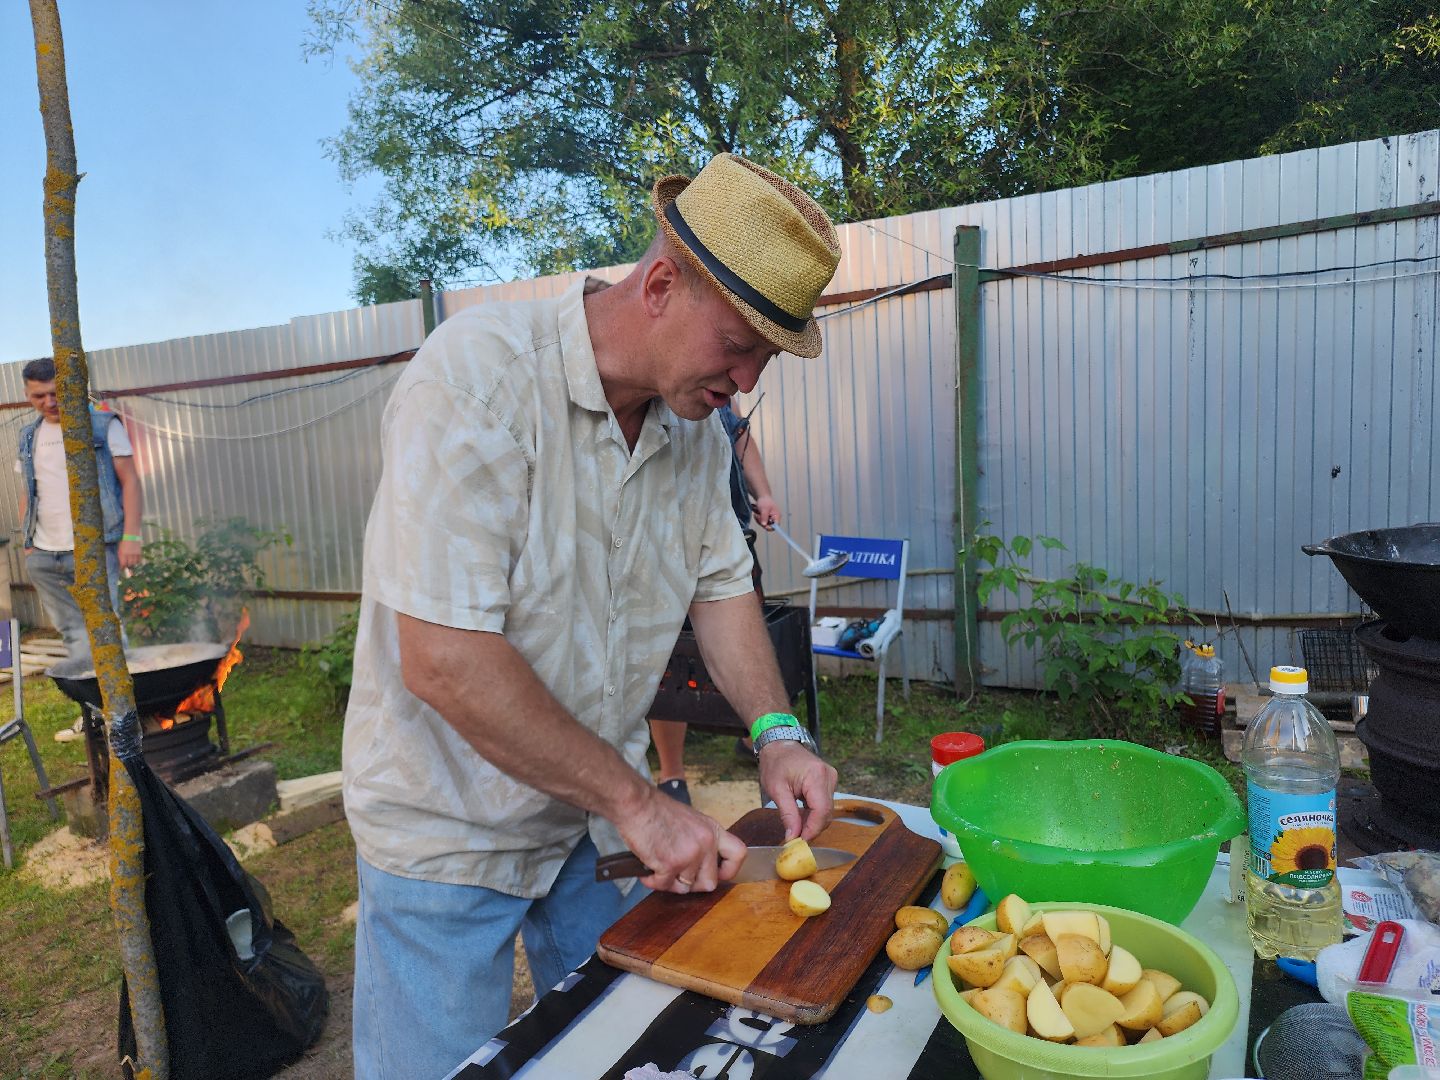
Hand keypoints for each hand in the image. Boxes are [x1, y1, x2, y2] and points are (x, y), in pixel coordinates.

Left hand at [117, 539, 142, 569]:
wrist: (132, 536)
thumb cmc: (124, 542)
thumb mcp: (120, 549)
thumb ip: (121, 556)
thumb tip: (122, 563)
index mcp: (122, 554)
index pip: (123, 564)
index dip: (122, 567)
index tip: (122, 568)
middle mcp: (129, 554)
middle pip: (129, 564)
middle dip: (128, 566)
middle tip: (127, 566)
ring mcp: (135, 554)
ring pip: (135, 563)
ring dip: (133, 564)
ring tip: (131, 563)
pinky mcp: (140, 552)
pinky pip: (139, 560)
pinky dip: (137, 561)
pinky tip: (136, 561)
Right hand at [614, 785, 748, 893]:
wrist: (637, 803)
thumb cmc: (657, 809)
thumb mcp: (691, 820)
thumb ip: (701, 840)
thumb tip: (700, 866)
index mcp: (713, 830)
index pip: (738, 854)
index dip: (729, 870)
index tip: (718, 875)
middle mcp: (706, 843)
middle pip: (710, 882)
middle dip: (693, 885)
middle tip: (677, 877)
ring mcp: (689, 855)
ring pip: (685, 887)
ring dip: (669, 883)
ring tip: (658, 870)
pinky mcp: (670, 864)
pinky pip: (663, 886)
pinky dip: (653, 882)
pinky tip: (647, 872)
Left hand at [752, 495, 780, 530]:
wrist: (762, 497)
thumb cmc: (765, 501)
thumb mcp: (764, 509)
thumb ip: (764, 517)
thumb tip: (764, 525)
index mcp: (777, 516)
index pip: (776, 526)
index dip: (770, 527)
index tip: (764, 524)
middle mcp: (774, 518)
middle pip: (769, 526)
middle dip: (762, 522)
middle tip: (758, 516)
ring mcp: (770, 519)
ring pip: (764, 525)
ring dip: (759, 520)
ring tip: (757, 514)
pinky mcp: (766, 519)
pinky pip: (761, 522)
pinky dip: (758, 519)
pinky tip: (756, 514)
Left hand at [757, 741, 836, 841]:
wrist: (779, 745)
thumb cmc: (775, 763)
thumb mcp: (776, 790)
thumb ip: (787, 814)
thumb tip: (792, 837)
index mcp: (816, 776)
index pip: (822, 810)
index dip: (812, 829)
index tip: (800, 841)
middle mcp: (828, 776)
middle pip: (827, 812)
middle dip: (812, 828)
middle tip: (795, 838)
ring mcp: (831, 778)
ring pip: (827, 810)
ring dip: (813, 821)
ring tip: (796, 827)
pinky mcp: (828, 781)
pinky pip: (825, 803)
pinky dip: (814, 813)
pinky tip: (801, 816)